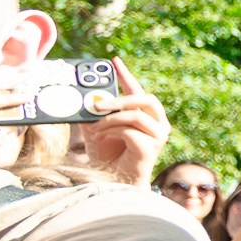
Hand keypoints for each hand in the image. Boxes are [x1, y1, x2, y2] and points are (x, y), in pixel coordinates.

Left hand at [71, 58, 170, 186]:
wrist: (112, 179)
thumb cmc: (107, 153)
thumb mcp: (96, 128)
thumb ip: (92, 113)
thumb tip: (82, 99)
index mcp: (146, 115)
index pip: (138, 90)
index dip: (126, 75)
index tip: (114, 61)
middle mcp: (157, 124)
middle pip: (146, 99)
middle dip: (120, 99)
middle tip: (98, 103)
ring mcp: (157, 136)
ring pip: (136, 115)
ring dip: (112, 119)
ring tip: (96, 126)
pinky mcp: (151, 148)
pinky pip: (130, 132)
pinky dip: (113, 133)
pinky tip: (103, 139)